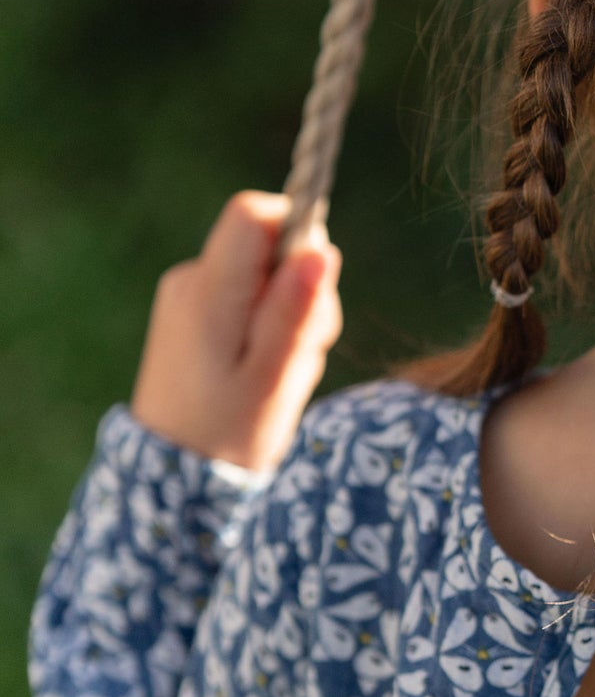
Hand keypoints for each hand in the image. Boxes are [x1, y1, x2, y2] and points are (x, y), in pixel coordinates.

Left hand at [131, 192, 342, 474]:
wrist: (169, 482)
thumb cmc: (228, 436)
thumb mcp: (274, 378)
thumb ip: (296, 311)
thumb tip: (322, 249)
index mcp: (208, 293)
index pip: (253, 214)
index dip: (295, 232)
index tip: (313, 286)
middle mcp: (190, 283)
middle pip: (266, 246)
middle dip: (301, 289)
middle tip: (301, 352)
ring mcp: (187, 299)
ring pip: (262, 276)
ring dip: (288, 316)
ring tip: (279, 373)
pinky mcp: (191, 317)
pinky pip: (244, 299)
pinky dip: (266, 329)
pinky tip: (262, 374)